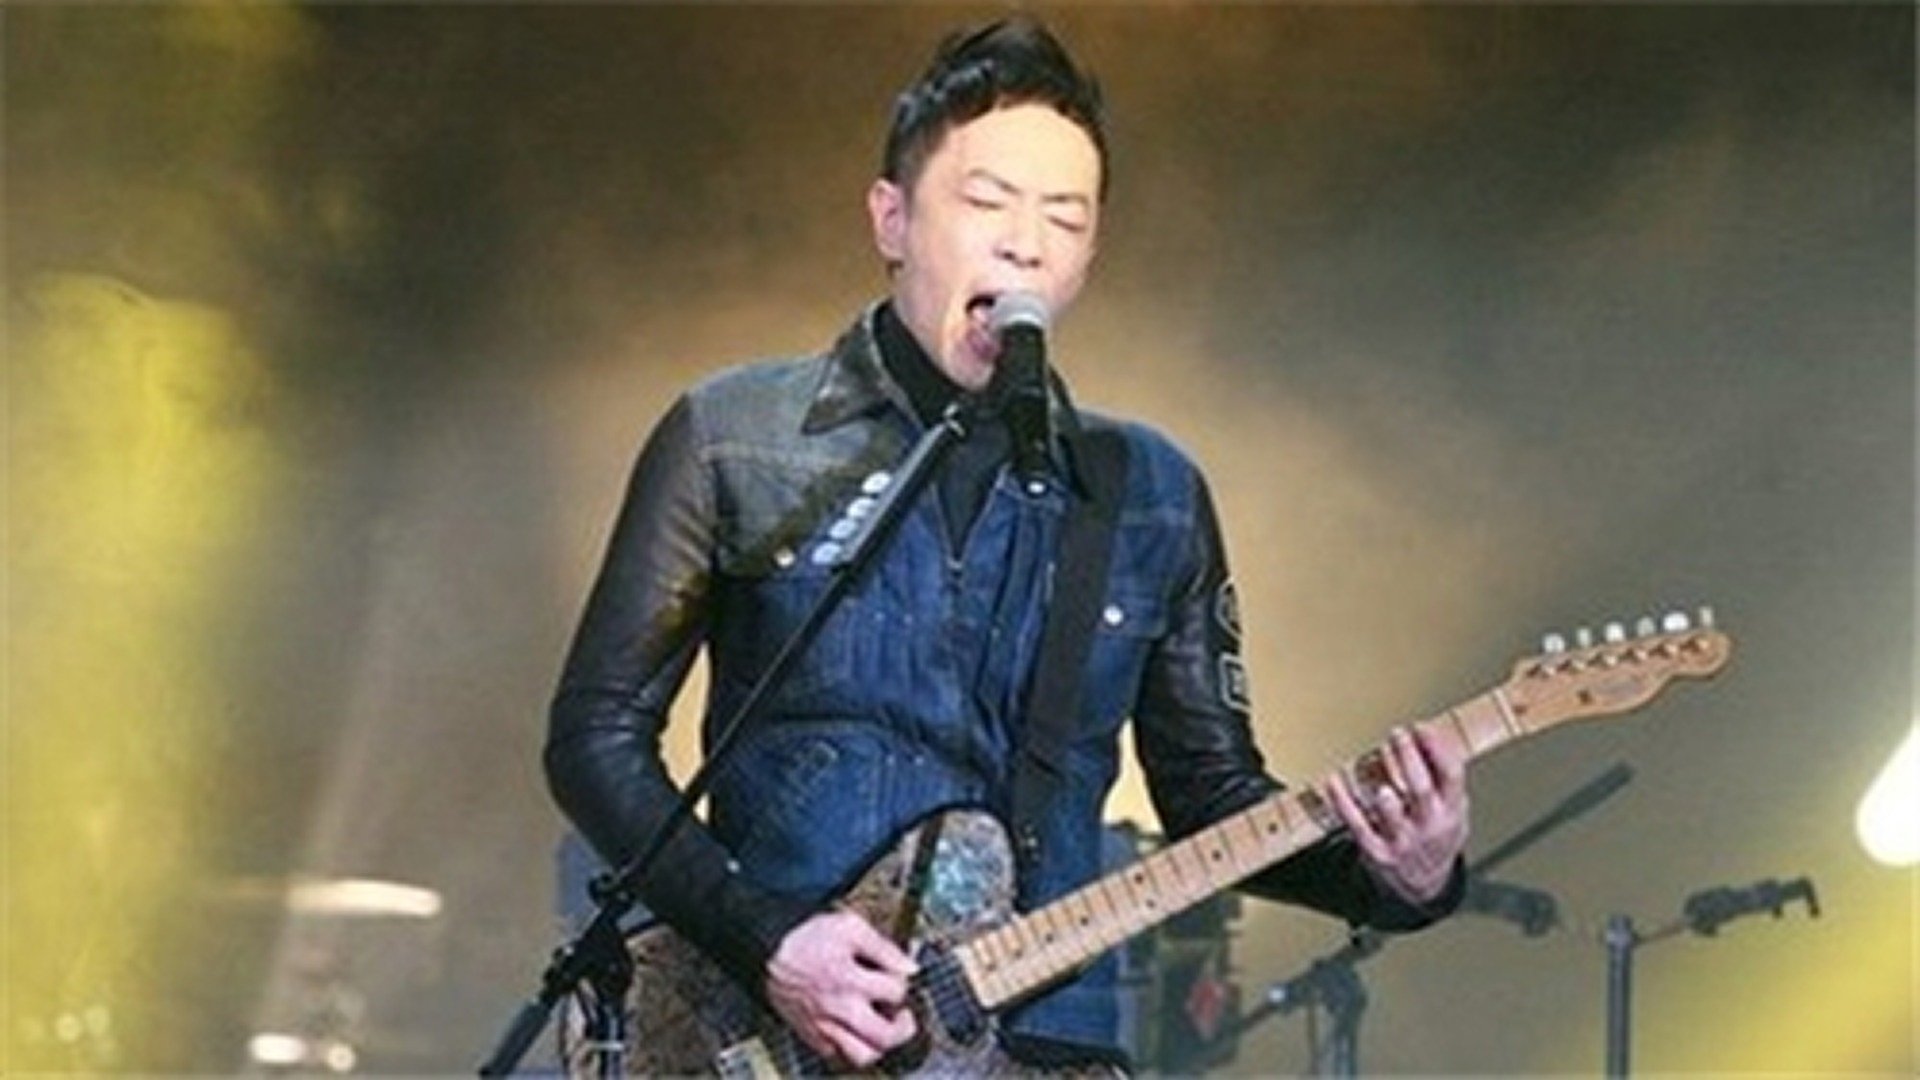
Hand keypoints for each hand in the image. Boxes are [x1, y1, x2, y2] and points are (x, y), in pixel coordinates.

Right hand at [765, 910, 917, 1067]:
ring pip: (862, 1055)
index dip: (903, 981)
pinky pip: (836, 1055)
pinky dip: (850, 1046)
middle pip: (884, 1037)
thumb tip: (909, 966)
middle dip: (903, 1028)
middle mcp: (839, 1008)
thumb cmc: (806, 936)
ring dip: (878, 1044)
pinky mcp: (810, 1034)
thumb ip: (884, 947)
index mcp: (851, 979)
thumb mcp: (850, 926)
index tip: (899, 975)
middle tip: (903, 1015)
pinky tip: (854, 1029)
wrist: (768, 949)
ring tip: (882, 1028)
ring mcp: (824, 1025)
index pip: (896, 992)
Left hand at [1324, 724, 1469, 903]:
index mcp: (1452, 810)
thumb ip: (1443, 773)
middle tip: (1397, 734)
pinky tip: (1334, 781)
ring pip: (1393, 817)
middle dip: (1410, 760)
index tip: (1422, 727)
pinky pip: (1357, 825)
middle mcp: (1429, 826)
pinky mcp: (1377, 851)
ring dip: (1386, 799)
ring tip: (1380, 780)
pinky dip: (1343, 803)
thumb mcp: (1453, 805)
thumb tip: (1428, 731)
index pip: (1451, 776)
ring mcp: (1402, 840)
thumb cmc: (1435, 833)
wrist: (1424, 884)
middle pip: (1421, 791)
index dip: (1438, 750)